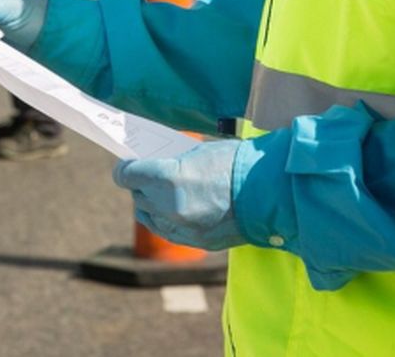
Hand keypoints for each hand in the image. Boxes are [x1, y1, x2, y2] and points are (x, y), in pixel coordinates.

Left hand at [112, 140, 245, 251]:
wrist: (269, 193)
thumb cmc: (236, 163)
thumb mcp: (197, 152)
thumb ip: (170, 163)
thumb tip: (153, 168)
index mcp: (166, 177)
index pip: (126, 174)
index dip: (125, 168)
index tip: (129, 163)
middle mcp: (167, 205)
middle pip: (137, 195)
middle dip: (139, 184)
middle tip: (146, 175)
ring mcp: (181, 227)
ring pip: (148, 217)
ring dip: (149, 204)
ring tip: (157, 194)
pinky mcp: (195, 241)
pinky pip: (167, 232)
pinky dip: (164, 221)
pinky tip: (170, 211)